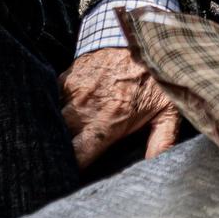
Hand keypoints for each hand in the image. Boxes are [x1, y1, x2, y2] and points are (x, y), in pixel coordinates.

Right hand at [58, 47, 180, 168]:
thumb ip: (162, 141)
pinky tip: (54, 122)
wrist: (142, 36)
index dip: (69, 171)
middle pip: (57, 141)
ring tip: (52, 147)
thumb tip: (155, 168)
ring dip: (51, 134)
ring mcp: (73, 90)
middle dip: (55, 155)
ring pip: (50, 121)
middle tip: (55, 168)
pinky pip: (50, 100)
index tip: (67, 181)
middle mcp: (85, 107)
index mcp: (109, 120)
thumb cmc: (156, 77)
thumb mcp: (168, 109)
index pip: (77, 156)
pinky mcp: (67, 77)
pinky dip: (51, 112)